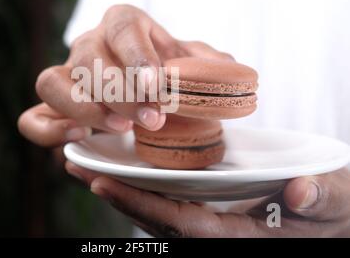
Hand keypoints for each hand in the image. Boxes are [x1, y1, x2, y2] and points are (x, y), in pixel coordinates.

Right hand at [18, 4, 231, 147]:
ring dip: (84, 107)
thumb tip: (227, 71)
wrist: (142, 90)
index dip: (136, 56)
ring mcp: (64, 74)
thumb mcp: (191, 65)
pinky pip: (32, 119)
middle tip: (151, 119)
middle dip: (120, 92)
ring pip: (51, 82)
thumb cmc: (166, 74)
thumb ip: (207, 65)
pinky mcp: (51, 108)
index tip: (157, 87)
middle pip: (87, 57)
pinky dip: (50, 130)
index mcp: (122, 23)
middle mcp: (88, 43)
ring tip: (120, 128)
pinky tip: (80, 137)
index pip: (122, 27)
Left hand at [65, 163, 349, 236]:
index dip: (142, 207)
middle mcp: (221, 232)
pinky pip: (175, 199)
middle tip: (78, 168)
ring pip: (162, 208)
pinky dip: (148, 185)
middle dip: (119, 196)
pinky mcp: (218, 209)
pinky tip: (128, 167)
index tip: (102, 184)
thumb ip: (323, 199)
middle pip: (160, 217)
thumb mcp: (339, 203)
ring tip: (90, 163)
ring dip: (127, 188)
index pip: (184, 224)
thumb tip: (298, 193)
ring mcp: (217, 221)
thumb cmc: (337, 212)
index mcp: (243, 237)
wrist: (338, 218)